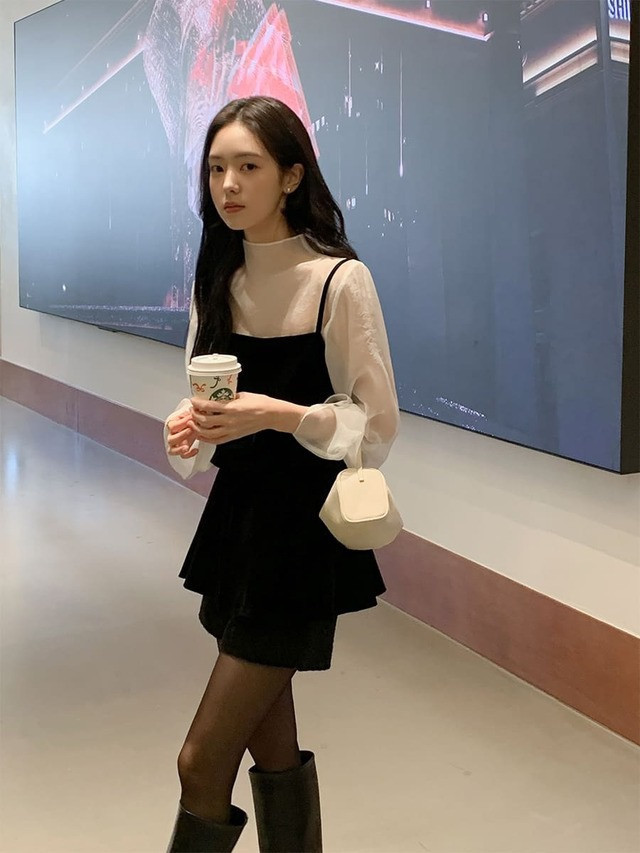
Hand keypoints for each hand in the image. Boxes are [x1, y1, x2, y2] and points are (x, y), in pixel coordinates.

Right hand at [166, 408, 198, 458]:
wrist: (192, 428)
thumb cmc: (189, 422)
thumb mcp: (189, 415)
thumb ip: (189, 413)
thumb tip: (191, 410)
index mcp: (172, 427)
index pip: (172, 426)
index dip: (181, 423)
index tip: (191, 418)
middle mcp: (171, 437)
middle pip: (171, 439)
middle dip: (182, 434)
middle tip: (191, 430)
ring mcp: (175, 446)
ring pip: (172, 450)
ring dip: (179, 449)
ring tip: (186, 447)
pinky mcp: (181, 452)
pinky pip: (182, 456)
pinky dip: (188, 455)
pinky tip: (195, 450)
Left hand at [190, 392, 306, 443]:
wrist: (271, 415)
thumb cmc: (260, 403)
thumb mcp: (242, 395)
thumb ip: (229, 396)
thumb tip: (218, 396)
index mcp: (232, 408)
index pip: (208, 406)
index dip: (197, 403)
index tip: (193, 400)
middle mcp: (230, 421)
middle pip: (205, 421)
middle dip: (195, 415)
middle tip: (192, 410)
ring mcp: (231, 430)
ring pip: (208, 433)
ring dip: (198, 428)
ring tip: (193, 422)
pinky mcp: (234, 436)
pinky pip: (217, 440)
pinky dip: (207, 438)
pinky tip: (201, 434)